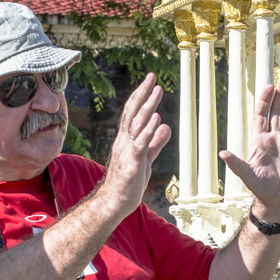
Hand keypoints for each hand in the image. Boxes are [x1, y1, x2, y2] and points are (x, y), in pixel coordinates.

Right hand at [99, 73, 171, 215]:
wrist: (114, 203)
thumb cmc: (128, 183)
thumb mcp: (146, 159)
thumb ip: (155, 143)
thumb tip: (165, 126)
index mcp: (126, 140)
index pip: (132, 114)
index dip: (141, 97)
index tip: (150, 83)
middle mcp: (123, 141)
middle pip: (132, 113)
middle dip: (143, 94)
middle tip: (152, 77)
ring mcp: (127, 151)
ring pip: (137, 124)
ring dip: (148, 106)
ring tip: (158, 91)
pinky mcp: (132, 162)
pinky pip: (141, 143)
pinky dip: (148, 130)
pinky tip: (157, 118)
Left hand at [219, 77, 279, 222]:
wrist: (277, 201)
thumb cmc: (260, 189)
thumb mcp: (247, 175)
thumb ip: (236, 163)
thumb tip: (221, 154)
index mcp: (260, 141)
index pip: (261, 115)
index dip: (265, 101)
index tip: (270, 86)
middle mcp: (274, 138)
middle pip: (277, 112)